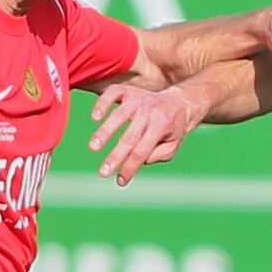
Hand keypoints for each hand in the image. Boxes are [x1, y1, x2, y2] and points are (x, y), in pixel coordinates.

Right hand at [89, 83, 204, 185]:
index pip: (142, 152)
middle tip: (102, 173)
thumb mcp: (173, 146)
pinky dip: (102, 103)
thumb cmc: (172, 129)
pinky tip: (95, 117)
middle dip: (115, 156)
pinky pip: (113, 93)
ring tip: (93, 147)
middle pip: (129, 138)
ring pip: (119, 116)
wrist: (179, 102)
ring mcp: (138, 99)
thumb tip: (137, 161)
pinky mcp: (128, 91)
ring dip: (105, 132)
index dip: (130, 167)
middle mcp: (149, 112)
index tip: (120, 181)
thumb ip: (157, 155)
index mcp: (162, 127)